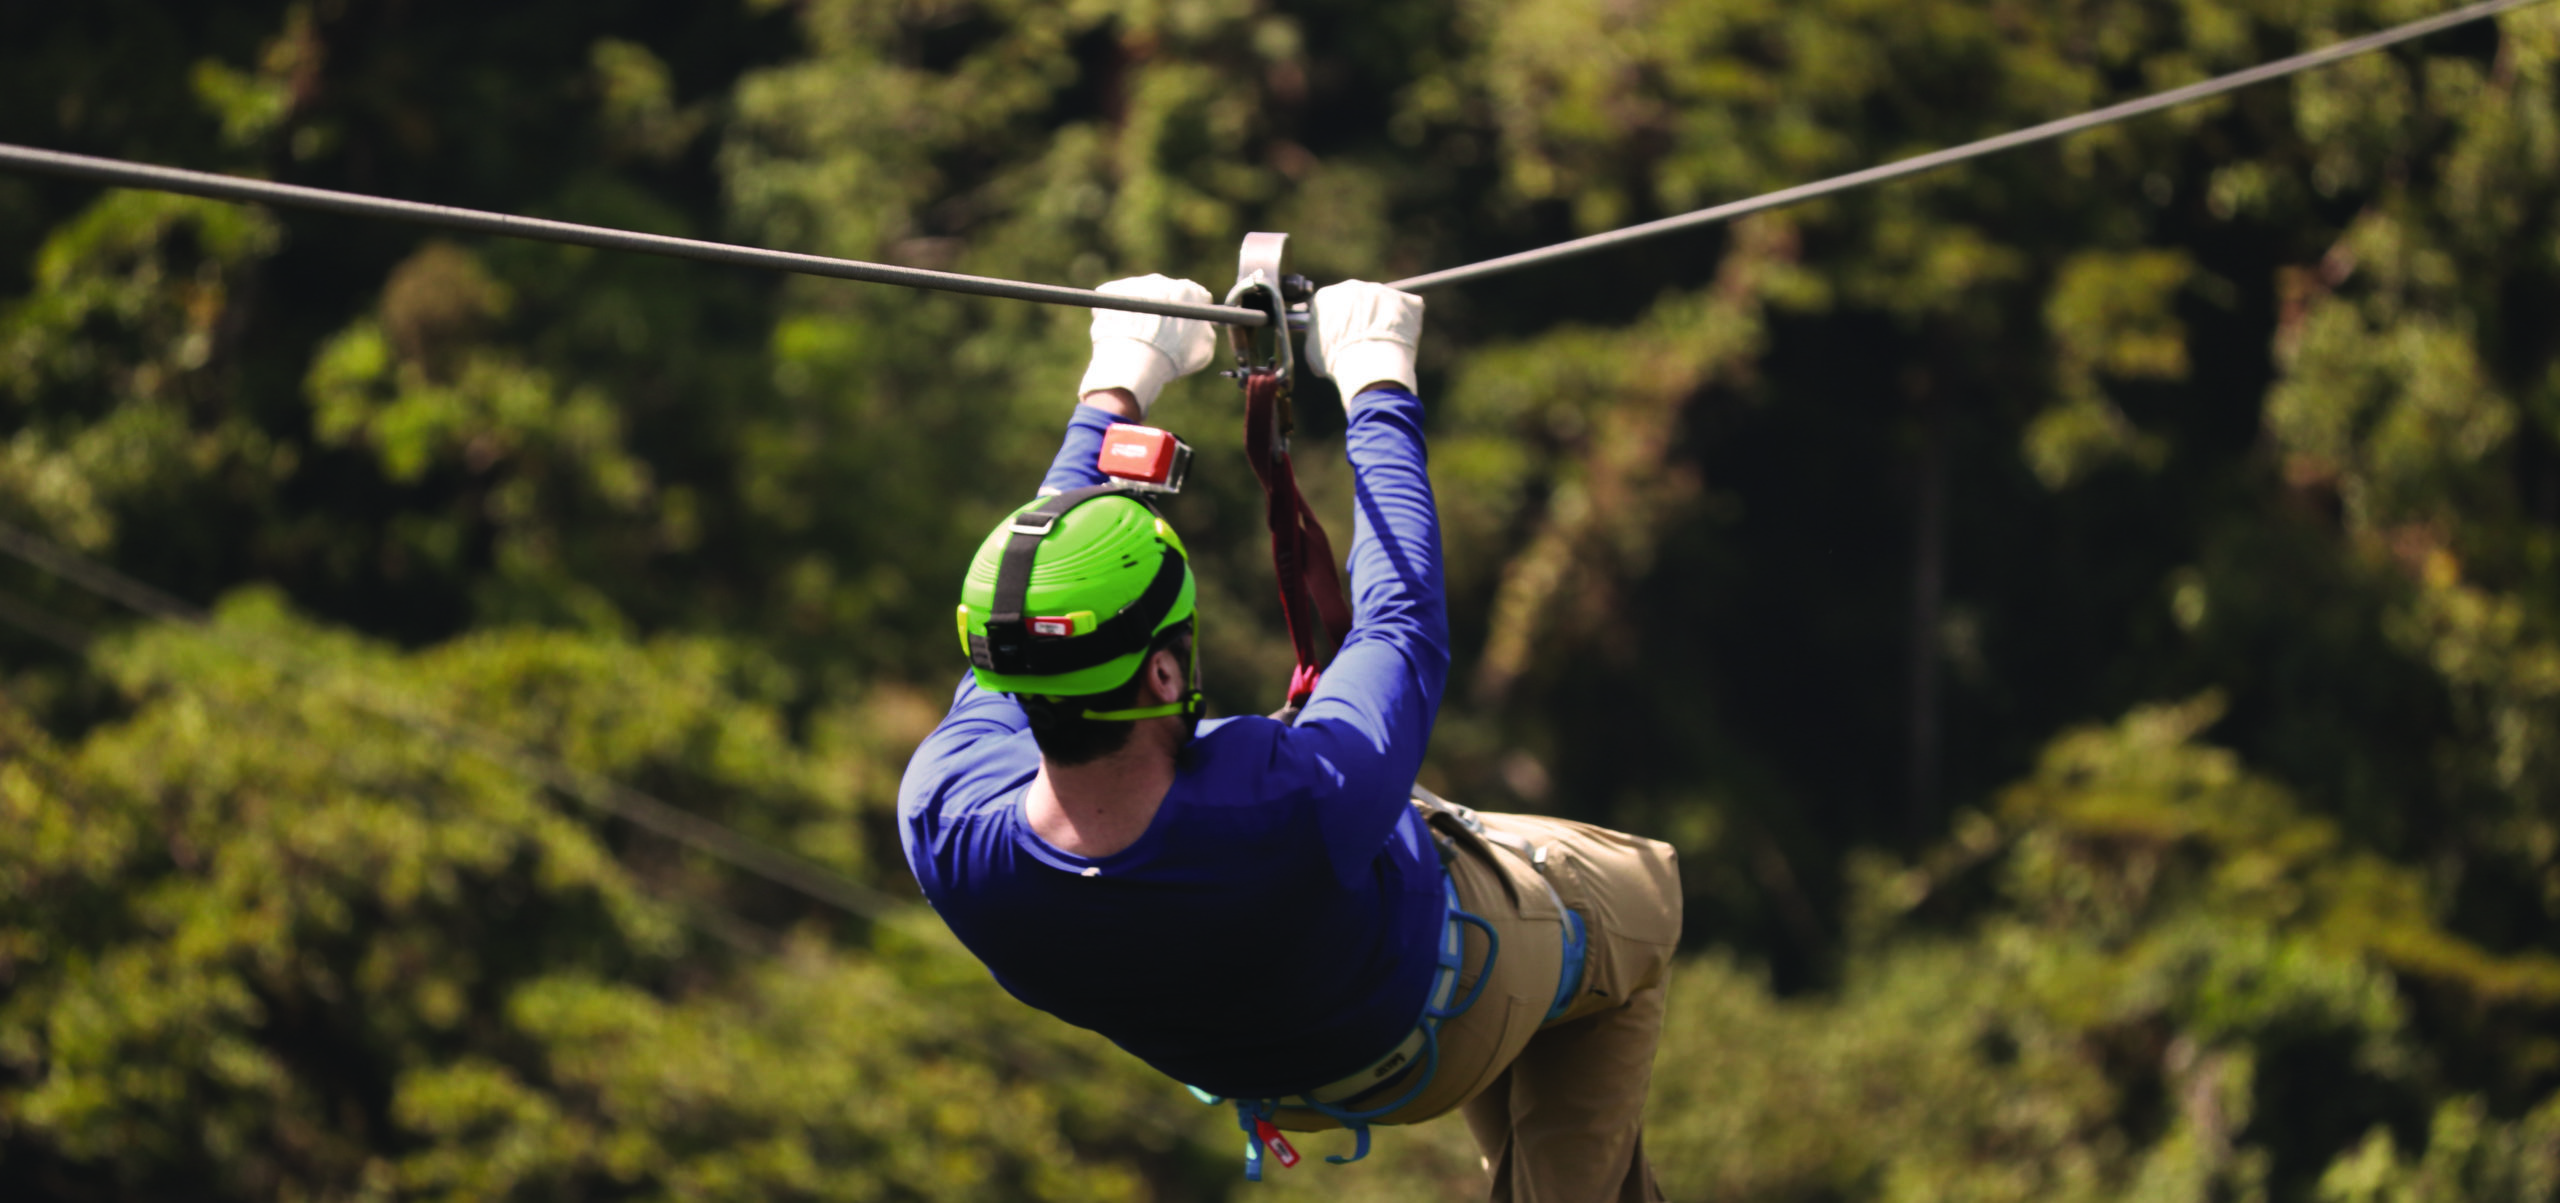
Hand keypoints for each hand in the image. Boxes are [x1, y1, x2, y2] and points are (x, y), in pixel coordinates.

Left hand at [1077, 274, 1217, 416]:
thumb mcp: (1203, 349)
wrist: (1136, 359)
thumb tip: (1201, 327)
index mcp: (1189, 291)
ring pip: (1138, 296)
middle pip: (1164, 293)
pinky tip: (1117, 332)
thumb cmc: (1173, 357)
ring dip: (1137, 312)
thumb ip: (1204, 331)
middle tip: (1156, 334)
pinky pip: (1113, 300)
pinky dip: (1114, 314)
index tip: (1182, 328)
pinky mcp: (1110, 289)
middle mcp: (1162, 280)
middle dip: (1161, 309)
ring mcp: (1134, 283)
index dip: (1188, 313)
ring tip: (1135, 337)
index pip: (1193, 296)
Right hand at [1303, 280, 1423, 396]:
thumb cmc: (1337, 362)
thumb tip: (1321, 344)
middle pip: (1359, 300)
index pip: (1331, 304)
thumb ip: (1317, 339)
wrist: (1368, 364)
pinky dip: (1407, 323)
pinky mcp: (1406, 300)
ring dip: (1385, 320)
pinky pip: (1408, 309)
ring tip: (1384, 345)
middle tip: (1366, 341)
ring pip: (1384, 304)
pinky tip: (1402, 342)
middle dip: (1363, 318)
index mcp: (1327, 297)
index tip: (1343, 337)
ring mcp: (1382, 290)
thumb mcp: (1314, 353)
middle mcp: (1353, 286)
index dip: (1339, 323)